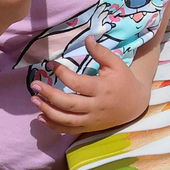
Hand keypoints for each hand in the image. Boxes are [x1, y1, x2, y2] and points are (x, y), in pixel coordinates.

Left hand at [30, 38, 151, 133]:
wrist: (135, 105)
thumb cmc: (123, 81)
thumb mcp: (116, 64)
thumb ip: (101, 52)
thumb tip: (87, 39)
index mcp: (102, 89)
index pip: (77, 83)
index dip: (62, 73)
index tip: (50, 64)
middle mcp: (96, 106)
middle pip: (68, 104)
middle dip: (49, 95)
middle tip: (34, 85)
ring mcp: (92, 120)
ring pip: (67, 120)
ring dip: (48, 111)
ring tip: (34, 100)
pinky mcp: (89, 128)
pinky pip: (69, 130)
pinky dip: (54, 126)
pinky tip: (41, 117)